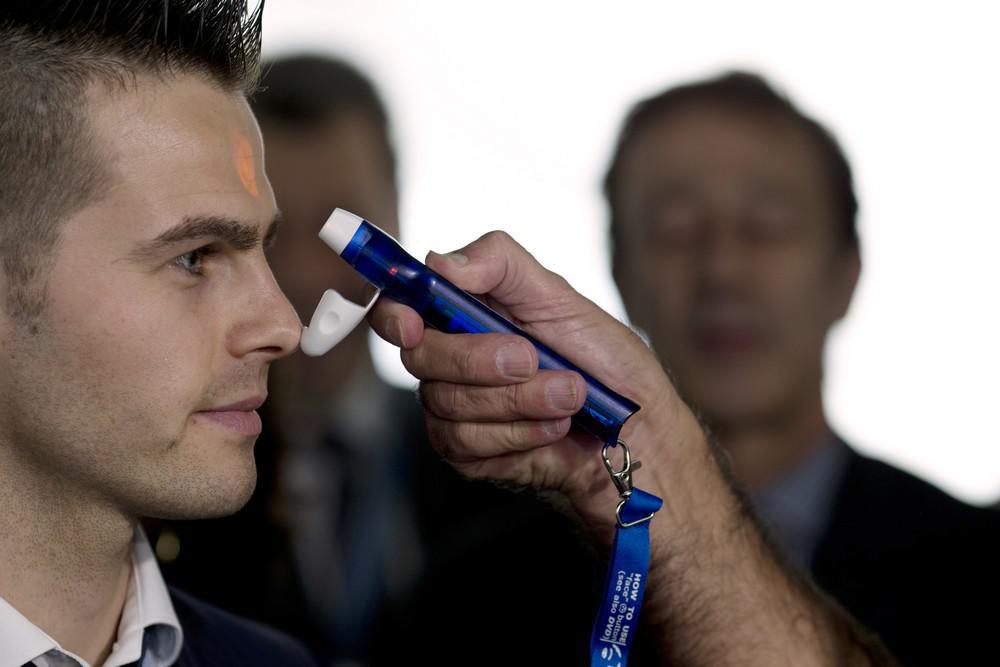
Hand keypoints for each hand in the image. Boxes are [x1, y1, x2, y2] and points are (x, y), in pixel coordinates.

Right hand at [368, 231, 698, 534]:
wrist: (636, 430)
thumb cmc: (602, 360)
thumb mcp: (560, 297)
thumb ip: (500, 265)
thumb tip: (440, 262)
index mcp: (462, 314)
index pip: (400, 308)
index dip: (394, 314)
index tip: (416, 324)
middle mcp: (449, 360)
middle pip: (421, 357)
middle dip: (480, 360)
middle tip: (533, 358)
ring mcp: (454, 409)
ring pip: (448, 404)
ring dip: (518, 399)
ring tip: (568, 395)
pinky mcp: (468, 454)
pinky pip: (468, 443)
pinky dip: (521, 432)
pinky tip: (554, 427)